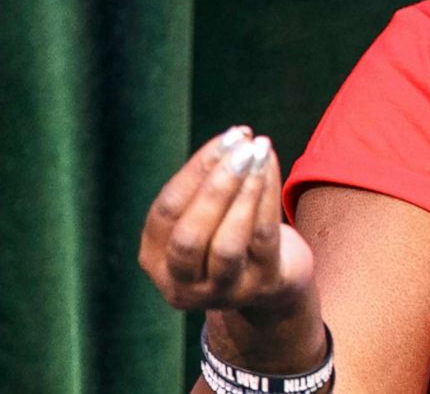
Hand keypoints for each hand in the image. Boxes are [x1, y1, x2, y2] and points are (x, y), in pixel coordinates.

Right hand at [139, 127, 315, 319]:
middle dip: (215, 186)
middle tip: (242, 147)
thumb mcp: (206, 220)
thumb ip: (205, 188)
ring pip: (227, 243)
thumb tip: (235, 140)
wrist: (274, 286)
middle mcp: (183, 285)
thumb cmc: (231, 236)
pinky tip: (271, 169)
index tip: (227, 138)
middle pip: (189, 236)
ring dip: (244, 192)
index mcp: (156, 261)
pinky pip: (263, 239)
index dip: (195, 171)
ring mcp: (224, 291)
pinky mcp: (263, 287)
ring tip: (259, 154)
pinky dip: (267, 199)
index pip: (165, 212)